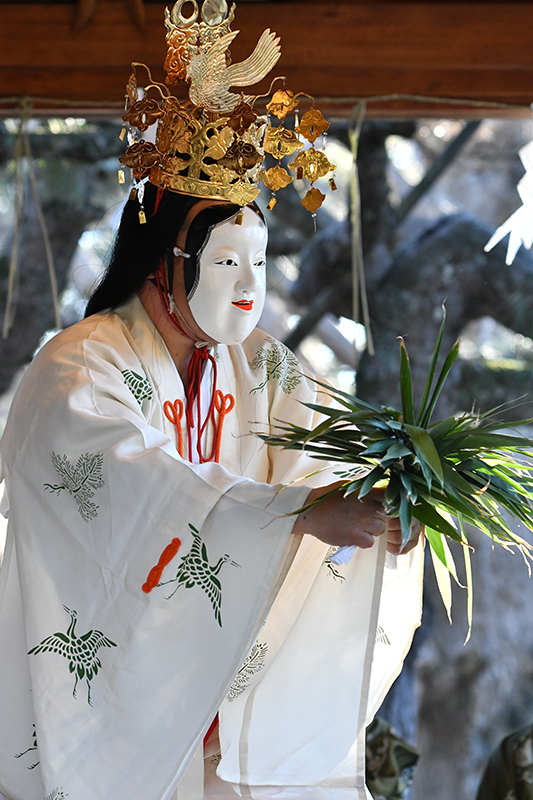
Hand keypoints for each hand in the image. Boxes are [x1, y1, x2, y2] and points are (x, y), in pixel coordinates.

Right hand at [293, 483, 421, 553]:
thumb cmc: (327, 498)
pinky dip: (362, 541)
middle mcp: (367, 505)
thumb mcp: (347, 487)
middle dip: (377, 517)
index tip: (384, 506)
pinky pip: (369, 542)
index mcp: (365, 491)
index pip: (389, 495)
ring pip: (379, 529)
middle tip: (364, 518)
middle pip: (386, 515)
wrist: (310, 512)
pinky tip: (352, 535)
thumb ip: (364, 489)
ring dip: (371, 530)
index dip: (390, 502)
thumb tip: (379, 491)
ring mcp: (362, 521)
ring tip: (357, 527)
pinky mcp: (356, 535)